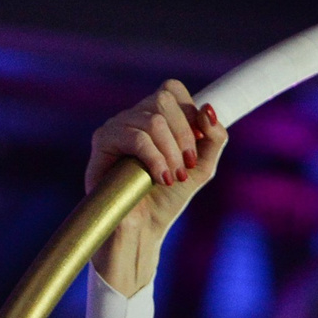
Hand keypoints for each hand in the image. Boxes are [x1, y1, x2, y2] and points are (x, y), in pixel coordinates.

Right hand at [87, 80, 223, 296]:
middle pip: (164, 99)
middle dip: (184, 136)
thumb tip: (208, 109)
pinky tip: (161, 178)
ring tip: (172, 178)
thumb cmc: (168, 198)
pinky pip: (136, 137)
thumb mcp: (202, 166)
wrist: (144, 228)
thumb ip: (214, 137)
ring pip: (153, 120)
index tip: (194, 148)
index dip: (190, 113)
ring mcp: (116, 126)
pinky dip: (156, 158)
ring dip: (171, 152)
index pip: (172, 89)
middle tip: (185, 167)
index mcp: (155, 116)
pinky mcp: (103, 142)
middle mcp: (133, 116)